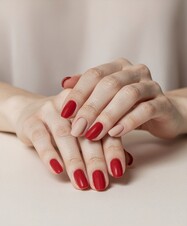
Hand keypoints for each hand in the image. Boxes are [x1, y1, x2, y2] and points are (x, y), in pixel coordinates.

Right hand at [13, 89, 131, 190]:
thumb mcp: (86, 129)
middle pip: (86, 133)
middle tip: (100, 182)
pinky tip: (57, 169)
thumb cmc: (65, 124)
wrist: (31, 111)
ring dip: (74, 160)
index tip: (118, 170)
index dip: (112, 149)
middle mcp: (72, 106)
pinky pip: (40, 137)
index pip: (105, 127)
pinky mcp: (32, 120)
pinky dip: (49, 154)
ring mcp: (50, 111)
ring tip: (81, 181)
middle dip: (95, 159)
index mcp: (90, 105)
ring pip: (64, 136)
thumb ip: (105, 142)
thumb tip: (127, 161)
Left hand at [61, 58, 184, 139]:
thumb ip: (88, 90)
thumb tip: (64, 82)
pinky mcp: (163, 103)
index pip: (94, 74)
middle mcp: (135, 72)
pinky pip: (146, 110)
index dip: (78, 93)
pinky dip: (128, 121)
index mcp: (118, 67)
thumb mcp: (107, 98)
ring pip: (128, 95)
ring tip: (93, 133)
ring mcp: (151, 86)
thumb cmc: (129, 106)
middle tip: (77, 128)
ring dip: (107, 116)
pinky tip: (115, 133)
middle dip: (90, 108)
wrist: (163, 114)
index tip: (64, 113)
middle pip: (109, 84)